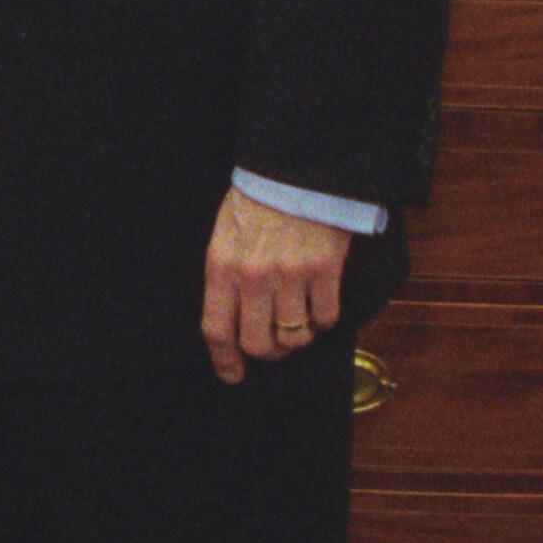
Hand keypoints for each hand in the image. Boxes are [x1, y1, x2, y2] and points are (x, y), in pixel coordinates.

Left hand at [198, 192, 349, 383]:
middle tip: (276, 344)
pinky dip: (324, 319)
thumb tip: (233, 319)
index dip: (225, 360)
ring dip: (298, 336)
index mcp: (222, 266)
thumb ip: (226, 275)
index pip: (217, 329)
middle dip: (268, 353)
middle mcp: (254, 276)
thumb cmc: (259, 199)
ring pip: (294, 337)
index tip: (233, 374)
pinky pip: (325, 317)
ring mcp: (290, 275)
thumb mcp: (226, 234)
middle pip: (258, 344)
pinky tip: (321, 302)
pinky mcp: (324, 269)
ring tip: (301, 318)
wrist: (297, 167)